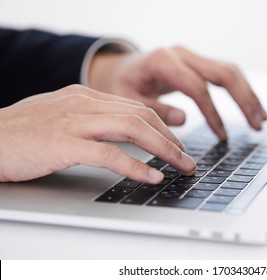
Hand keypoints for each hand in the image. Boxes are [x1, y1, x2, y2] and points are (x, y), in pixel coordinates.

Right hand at [0, 85, 195, 182]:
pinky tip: (152, 176)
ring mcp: (74, 121)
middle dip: (171, 138)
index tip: (176, 142)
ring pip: (133, 129)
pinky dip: (135, 166)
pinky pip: (109, 154)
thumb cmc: (21, 132)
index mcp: (85, 96)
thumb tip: (118, 133)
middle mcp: (84, 103)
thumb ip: (90, 120)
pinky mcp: (64, 143)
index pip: (136, 106)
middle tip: (187, 157)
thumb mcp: (61, 117)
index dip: (162, 125)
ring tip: (182, 166)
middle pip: (142, 115)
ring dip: (164, 149)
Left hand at [88, 46, 266, 139]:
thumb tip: (184, 119)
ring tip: (261, 119)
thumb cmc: (121, 85)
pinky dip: (240, 91)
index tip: (222, 136)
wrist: (120, 69)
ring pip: (229, 71)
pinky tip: (250, 107)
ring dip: (248, 95)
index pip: (197, 87)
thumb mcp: (127, 100)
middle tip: (257, 125)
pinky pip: (224, 74)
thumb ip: (154, 109)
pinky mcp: (196, 63)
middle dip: (244, 100)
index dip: (213, 113)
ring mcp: (191, 57)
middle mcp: (181, 54)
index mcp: (163, 61)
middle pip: (223, 72)